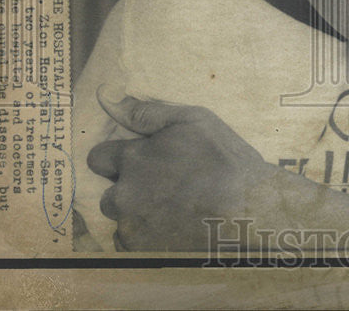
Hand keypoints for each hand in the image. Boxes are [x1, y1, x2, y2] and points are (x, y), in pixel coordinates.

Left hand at [87, 85, 273, 250]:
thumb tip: (105, 96)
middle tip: (165, 190)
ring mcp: (131, 226)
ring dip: (138, 215)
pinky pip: (130, 245)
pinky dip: (147, 238)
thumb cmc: (225, 160)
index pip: (99, 158)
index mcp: (133, 158)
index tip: (142, 163)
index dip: (119, 159)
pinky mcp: (141, 252)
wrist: (249, 210)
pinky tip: (174, 230)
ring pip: (121, 220)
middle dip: (130, 190)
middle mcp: (124, 193)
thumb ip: (147, 112)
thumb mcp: (193, 121)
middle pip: (109, 193)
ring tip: (174, 212)